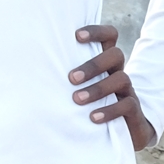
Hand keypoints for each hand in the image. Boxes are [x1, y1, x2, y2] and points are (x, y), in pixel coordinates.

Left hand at [70, 25, 155, 150]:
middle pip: (116, 55)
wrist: (126, 131)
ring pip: (121, 79)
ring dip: (98, 88)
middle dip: (93, 65)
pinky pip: (127, 105)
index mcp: (106, 63)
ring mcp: (128, 90)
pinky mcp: (134, 110)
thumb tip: (30, 70)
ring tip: (77, 99)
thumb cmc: (92, 104)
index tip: (76, 36)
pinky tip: (93, 118)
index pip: (109, 36)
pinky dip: (109, 110)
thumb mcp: (81, 87)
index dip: (96, 32)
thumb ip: (66, 76)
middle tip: (71, 78)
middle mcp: (118, 72)